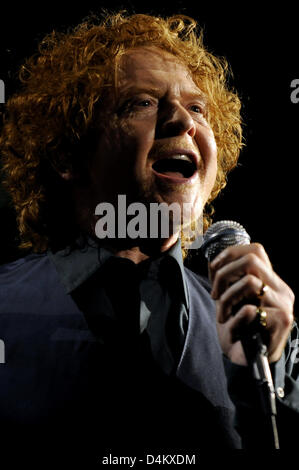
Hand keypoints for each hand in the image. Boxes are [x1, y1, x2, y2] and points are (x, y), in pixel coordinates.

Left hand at [209, 243, 294, 365]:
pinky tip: (232, 330)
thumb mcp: (231, 299)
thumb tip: (214, 262)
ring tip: (222, 315)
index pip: (256, 250)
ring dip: (227, 299)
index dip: (231, 254)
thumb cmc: (239, 329)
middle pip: (251, 261)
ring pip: (250, 283)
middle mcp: (281, 289)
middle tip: (214, 295)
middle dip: (224, 275)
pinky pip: (250, 310)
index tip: (213, 269)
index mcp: (271, 281)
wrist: (249, 363)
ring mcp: (284, 305)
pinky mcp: (281, 322)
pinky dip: (233, 320)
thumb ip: (228, 280)